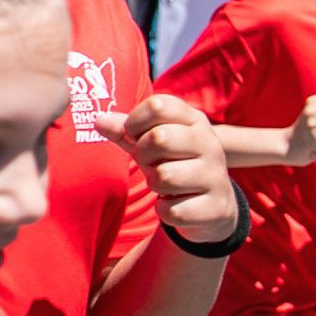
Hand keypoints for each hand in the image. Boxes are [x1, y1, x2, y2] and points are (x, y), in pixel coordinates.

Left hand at [122, 93, 236, 244]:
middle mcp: (210, 144)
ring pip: (165, 176)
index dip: (135, 122)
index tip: (134, 135)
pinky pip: (173, 210)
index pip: (158, 105)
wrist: (212, 204)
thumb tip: (98, 120)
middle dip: (143, 155)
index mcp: (194, 120)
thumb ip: (125, 132)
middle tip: (150, 164)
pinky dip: (165, 211)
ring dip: (155, 184)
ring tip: (165, 184)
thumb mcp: (150, 144)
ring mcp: (216, 176)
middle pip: (159, 138)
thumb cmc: (173, 164)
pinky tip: (176, 204)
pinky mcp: (216, 208)